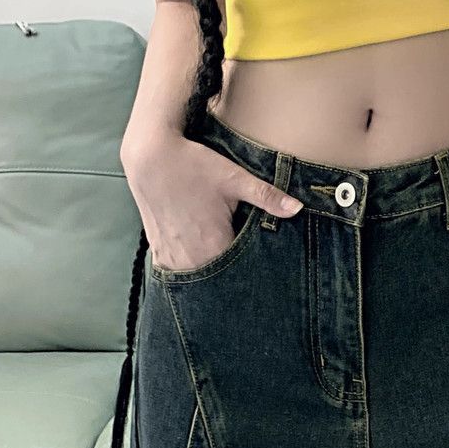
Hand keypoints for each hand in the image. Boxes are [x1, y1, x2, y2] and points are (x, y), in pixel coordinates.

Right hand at [121, 128, 302, 273]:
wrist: (150, 156)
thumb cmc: (194, 166)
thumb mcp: (234, 179)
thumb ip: (267, 197)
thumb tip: (298, 208)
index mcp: (214, 246)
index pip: (239, 277)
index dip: (251, 279)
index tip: (261, 285)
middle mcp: (191, 258)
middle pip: (217, 284)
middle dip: (230, 283)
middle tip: (244, 291)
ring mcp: (172, 257)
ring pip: (196, 282)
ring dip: (208, 281)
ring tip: (221, 280)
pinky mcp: (158, 251)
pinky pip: (176, 273)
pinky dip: (188, 272)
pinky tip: (197, 268)